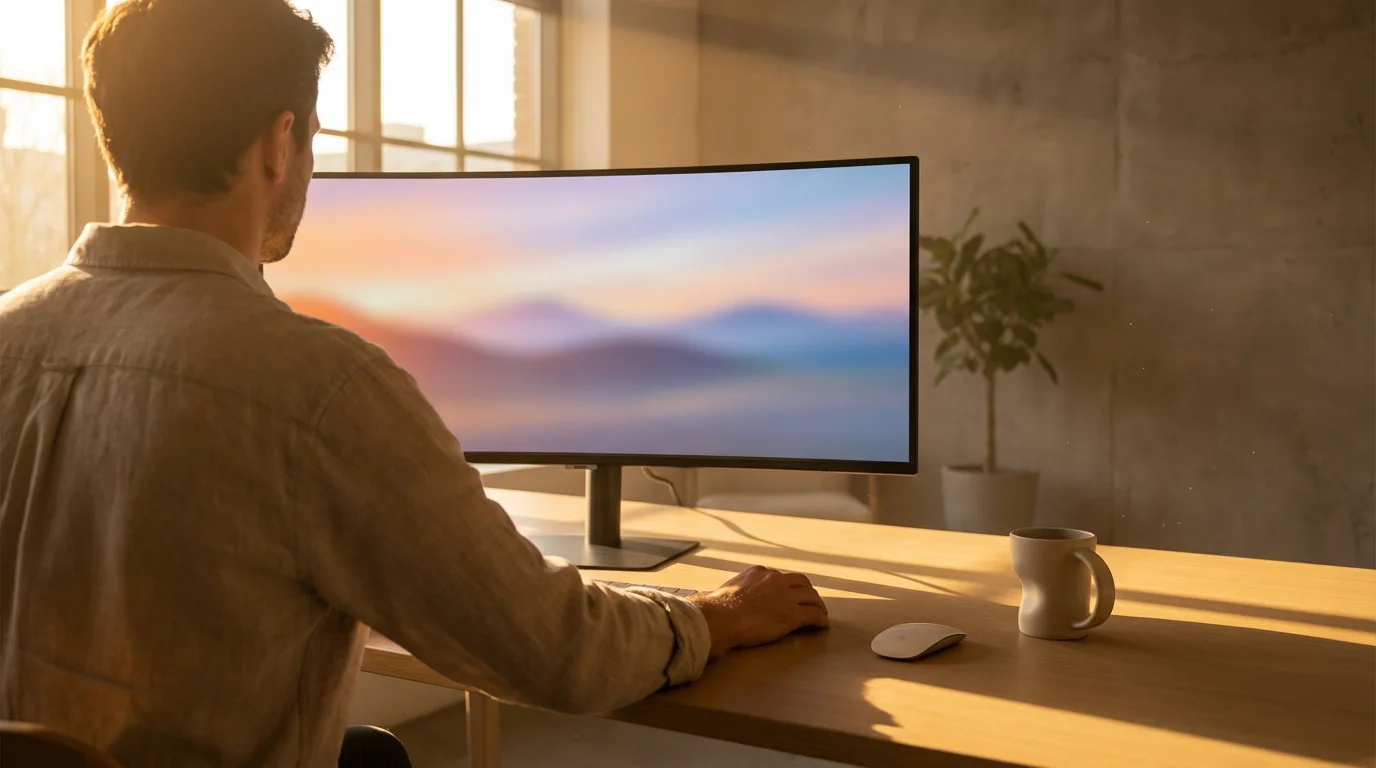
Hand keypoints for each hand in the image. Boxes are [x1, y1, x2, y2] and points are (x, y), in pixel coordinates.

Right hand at [687, 565, 828, 659]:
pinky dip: (821, 620)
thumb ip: (735, 591)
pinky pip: (813, 615)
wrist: (722, 617)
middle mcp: (776, 580)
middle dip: (807, 591)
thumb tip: (723, 600)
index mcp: (760, 572)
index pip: (780, 576)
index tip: (789, 593)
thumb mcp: (727, 590)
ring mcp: (786, 596)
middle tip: (810, 600)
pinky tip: (823, 625)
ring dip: (818, 605)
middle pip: (801, 582)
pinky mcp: (792, 614)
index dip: (787, 586)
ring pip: (812, 597)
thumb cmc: (718, 608)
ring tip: (821, 612)